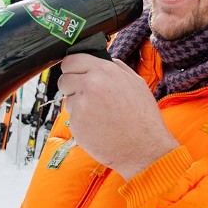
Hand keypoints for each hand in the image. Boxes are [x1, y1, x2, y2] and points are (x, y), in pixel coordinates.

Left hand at [58, 53, 179, 180]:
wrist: (143, 148)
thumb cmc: (143, 118)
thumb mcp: (136, 83)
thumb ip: (116, 67)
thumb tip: (103, 60)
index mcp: (104, 71)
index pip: (71, 60)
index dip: (72, 68)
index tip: (76, 74)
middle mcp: (90, 85)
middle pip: (64, 79)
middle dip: (72, 86)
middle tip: (87, 96)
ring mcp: (81, 105)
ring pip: (67, 100)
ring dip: (77, 105)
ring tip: (99, 114)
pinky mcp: (76, 124)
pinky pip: (71, 118)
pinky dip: (81, 122)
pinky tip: (98, 126)